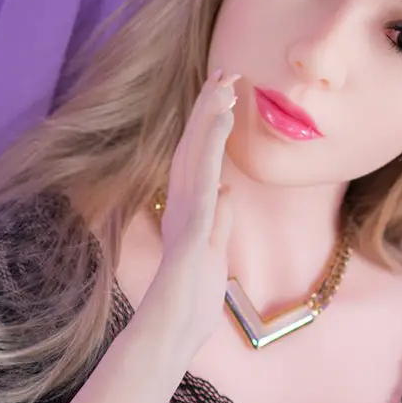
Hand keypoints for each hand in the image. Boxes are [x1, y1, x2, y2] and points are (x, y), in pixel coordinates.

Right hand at [149, 68, 239, 355]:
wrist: (172, 331)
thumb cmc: (192, 298)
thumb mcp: (216, 251)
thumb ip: (220, 219)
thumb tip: (229, 190)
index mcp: (191, 210)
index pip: (201, 159)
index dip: (211, 125)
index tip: (225, 94)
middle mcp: (183, 205)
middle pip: (195, 147)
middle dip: (209, 108)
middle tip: (225, 71)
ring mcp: (185, 214)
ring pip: (197, 155)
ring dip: (210, 117)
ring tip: (225, 83)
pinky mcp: (191, 227)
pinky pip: (202, 179)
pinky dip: (209, 147)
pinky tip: (219, 121)